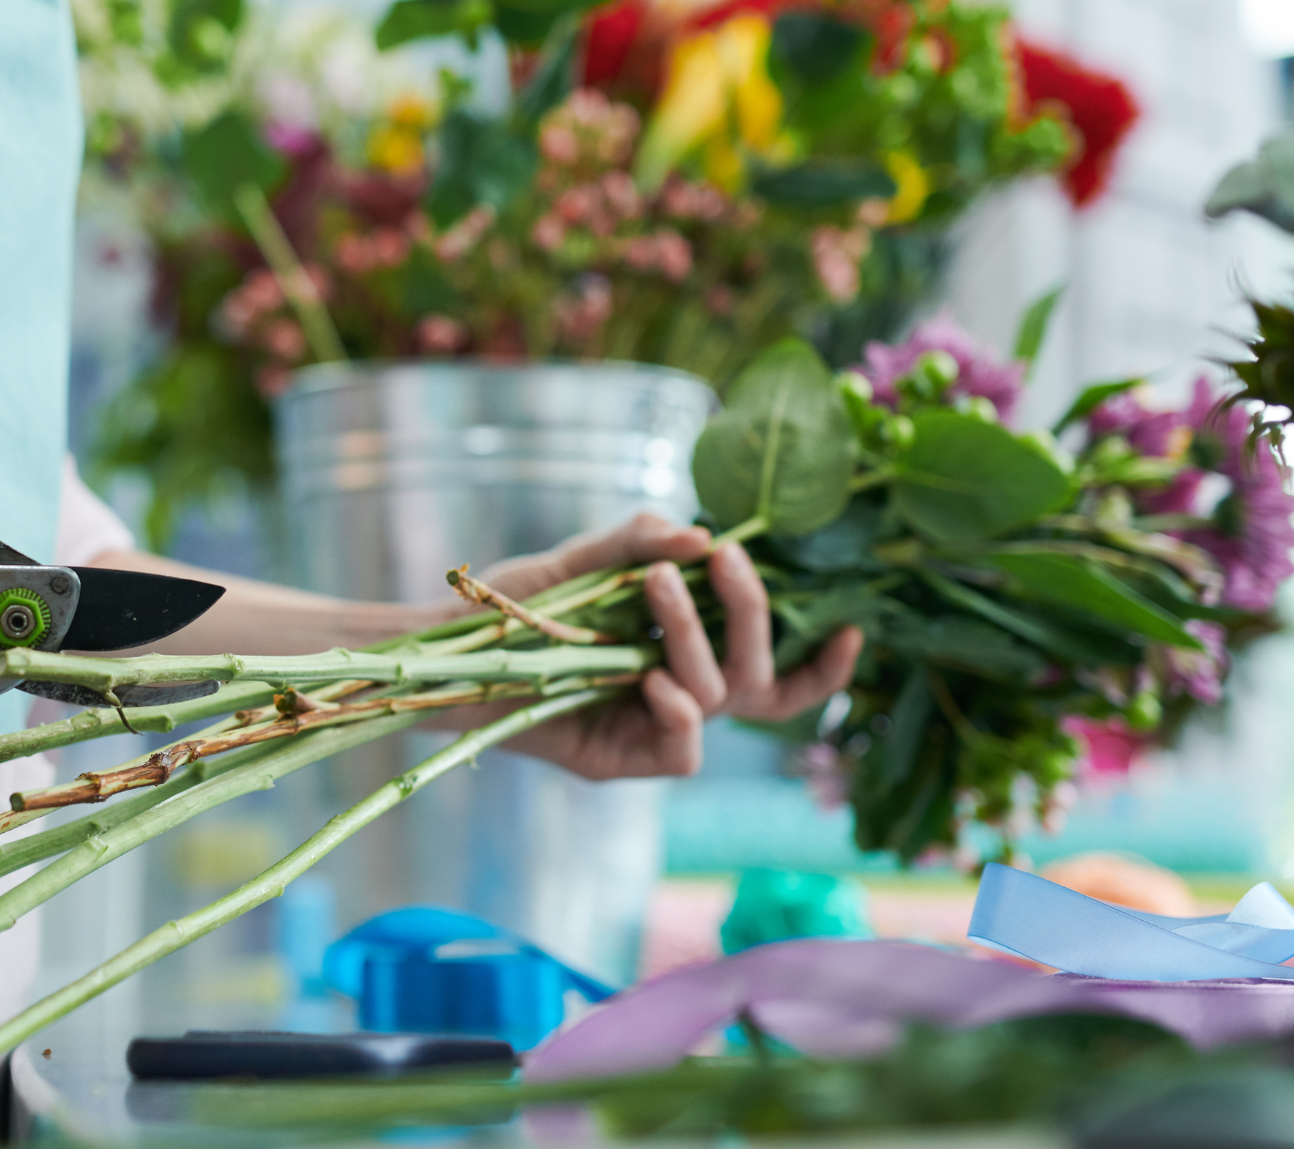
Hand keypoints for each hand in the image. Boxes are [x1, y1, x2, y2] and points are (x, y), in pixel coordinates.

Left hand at [453, 513, 861, 778]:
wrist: (442, 650)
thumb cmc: (513, 609)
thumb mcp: (580, 561)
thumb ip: (638, 541)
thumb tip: (700, 533)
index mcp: (685, 654)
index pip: (774, 673)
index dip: (822, 665)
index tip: (850, 624)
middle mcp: (677, 695)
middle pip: (756, 675)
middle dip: (752, 613)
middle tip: (724, 559)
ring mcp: (648, 730)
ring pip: (718, 700)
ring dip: (697, 637)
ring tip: (659, 586)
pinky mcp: (617, 761)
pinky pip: (681, 752)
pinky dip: (679, 714)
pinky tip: (652, 679)